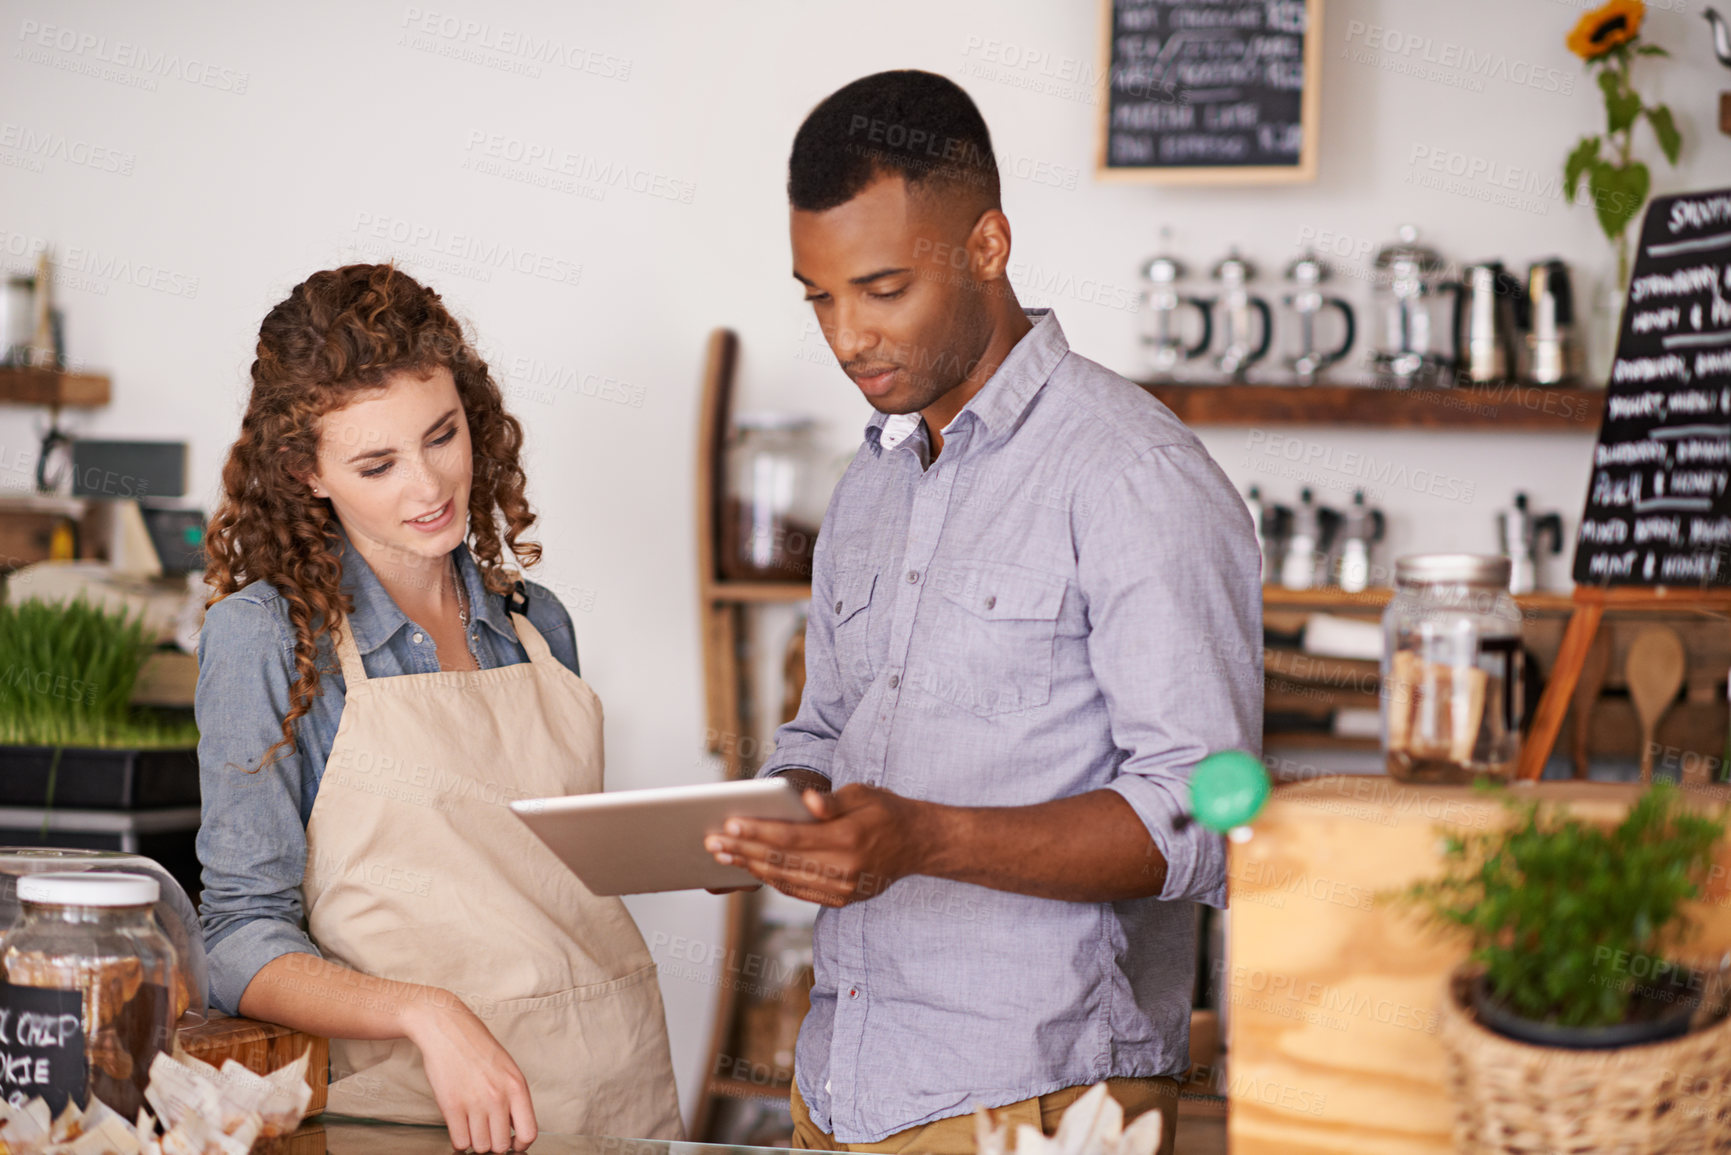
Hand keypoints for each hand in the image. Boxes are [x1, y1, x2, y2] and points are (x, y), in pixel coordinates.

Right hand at [401, 992, 535, 1151]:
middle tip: (487, 1133)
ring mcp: (475, 1103)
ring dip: (475, 1142)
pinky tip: (460, 1130)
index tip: (512, 1144)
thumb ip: (513, 1097)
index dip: (520, 1145)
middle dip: (493, 1143)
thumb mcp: (507, 1068)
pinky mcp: (451, 1106)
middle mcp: (498, 1096)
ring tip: (472, 1128)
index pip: (529, 1133)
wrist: (447, 1028)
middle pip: (501, 1146)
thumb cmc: (477, 1046)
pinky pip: (460, 1142)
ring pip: (480, 1147)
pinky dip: (459, 1142)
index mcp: (517, 1086)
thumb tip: (514, 1128)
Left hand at [704, 784, 936, 905]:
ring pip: (786, 880)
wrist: (919, 844)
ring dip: (750, 869)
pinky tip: (752, 868)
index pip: (793, 837)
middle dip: (743, 852)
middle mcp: (845, 869)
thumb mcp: (865, 793)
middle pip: (782, 861)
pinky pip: (798, 891)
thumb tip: (806, 800)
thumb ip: (833, 800)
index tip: (729, 824)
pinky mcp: (841, 899)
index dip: (758, 832)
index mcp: (849, 839)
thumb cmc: (887, 811)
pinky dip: (772, 880)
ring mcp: (843, 889)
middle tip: (712, 843)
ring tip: (723, 856)